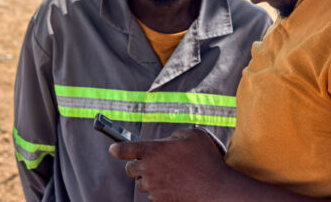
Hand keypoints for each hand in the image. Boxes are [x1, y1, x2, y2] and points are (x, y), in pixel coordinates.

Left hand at [109, 128, 227, 201]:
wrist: (217, 189)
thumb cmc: (207, 159)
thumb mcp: (193, 135)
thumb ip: (175, 135)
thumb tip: (169, 142)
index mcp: (153, 151)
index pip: (124, 149)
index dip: (117, 148)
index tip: (113, 148)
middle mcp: (149, 170)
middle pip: (130, 169)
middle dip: (137, 164)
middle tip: (150, 161)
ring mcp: (153, 188)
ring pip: (142, 183)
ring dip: (149, 178)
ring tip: (168, 174)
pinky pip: (153, 196)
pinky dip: (160, 190)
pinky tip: (174, 185)